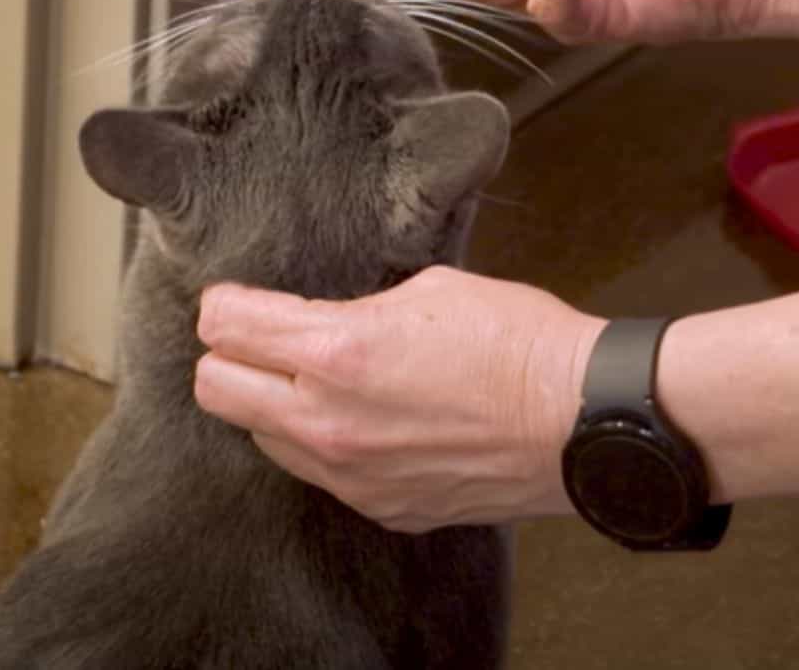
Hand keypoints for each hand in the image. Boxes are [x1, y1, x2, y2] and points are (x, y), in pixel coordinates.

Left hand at [193, 266, 604, 532]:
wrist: (581, 419)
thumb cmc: (517, 343)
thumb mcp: (428, 290)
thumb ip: (357, 309)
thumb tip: (327, 319)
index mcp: (336, 352)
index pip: (226, 326)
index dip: (225, 305)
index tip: (236, 300)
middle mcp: (328, 421)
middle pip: (217, 390)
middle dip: (229, 357)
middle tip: (260, 340)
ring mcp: (352, 475)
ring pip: (263, 438)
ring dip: (276, 406)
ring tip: (320, 381)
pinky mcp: (382, 507)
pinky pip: (320, 474)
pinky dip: (327, 444)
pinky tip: (368, 420)